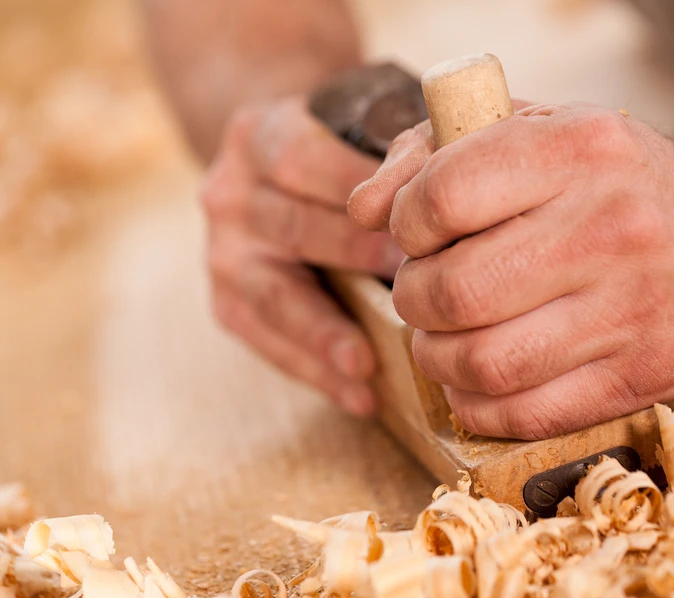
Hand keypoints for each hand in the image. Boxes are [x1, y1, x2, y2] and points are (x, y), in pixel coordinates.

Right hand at [201, 97, 405, 416]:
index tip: (408, 222)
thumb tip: (451, 189)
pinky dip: (316, 372)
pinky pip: (269, 343)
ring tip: (370, 366)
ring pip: (274, 297)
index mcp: (259, 135)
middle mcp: (228, 193)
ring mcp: (222, 253)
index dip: (352, 189)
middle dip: (352, 259)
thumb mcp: (353, 125)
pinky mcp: (227, 304)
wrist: (271, 174)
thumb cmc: (339, 151)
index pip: (299, 159)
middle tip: (411, 291)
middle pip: (290, 228)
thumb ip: (392, 148)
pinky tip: (360, 397)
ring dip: (326, 334)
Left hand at [349, 103, 673, 438]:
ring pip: (484, 363)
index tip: (417, 232)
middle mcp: (615, 227)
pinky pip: (526, 413)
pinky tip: (475, 378)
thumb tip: (362, 211)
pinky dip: (475, 404)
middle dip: (412, 299)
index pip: (443, 196)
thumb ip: (433, 153)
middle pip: (455, 293)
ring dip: (436, 357)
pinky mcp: (649, 374)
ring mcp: (638, 310)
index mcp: (580, 149)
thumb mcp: (535, 130)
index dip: (406, 223)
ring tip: (444, 336)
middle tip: (424, 291)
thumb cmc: (614, 177)